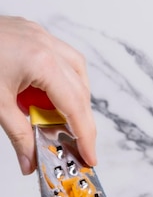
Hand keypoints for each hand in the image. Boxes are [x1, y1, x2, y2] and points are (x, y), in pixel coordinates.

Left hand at [0, 15, 96, 173]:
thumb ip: (18, 135)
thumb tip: (30, 162)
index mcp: (41, 62)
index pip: (74, 107)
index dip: (85, 136)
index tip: (89, 156)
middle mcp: (47, 46)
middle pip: (80, 92)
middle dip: (81, 123)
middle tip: (78, 148)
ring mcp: (40, 36)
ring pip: (76, 72)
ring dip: (75, 100)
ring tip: (63, 123)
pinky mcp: (32, 34)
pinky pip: (61, 59)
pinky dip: (63, 82)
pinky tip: (51, 97)